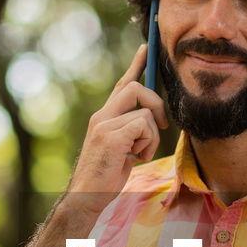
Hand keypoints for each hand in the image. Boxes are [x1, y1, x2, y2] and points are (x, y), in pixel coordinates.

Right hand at [67, 44, 167, 213]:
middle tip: (161, 125)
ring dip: (153, 135)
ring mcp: (104, 125)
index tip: (146, 48)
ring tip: (141, 154)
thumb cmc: (104, 179)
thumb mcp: (122, 151)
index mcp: (103, 118)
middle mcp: (101, 116)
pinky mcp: (110, 136)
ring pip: (145, 111)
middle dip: (156, 103)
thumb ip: (132, 133)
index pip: (121, 84)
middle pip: (135, 87)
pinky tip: (137, 158)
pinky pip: (143, 125)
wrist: (85, 198)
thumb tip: (151, 123)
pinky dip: (148, 144)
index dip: (136, 66)